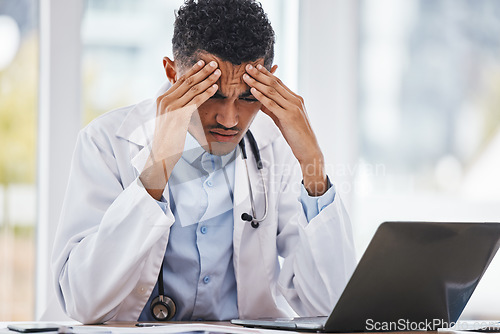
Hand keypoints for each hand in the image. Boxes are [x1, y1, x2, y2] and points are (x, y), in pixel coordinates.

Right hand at [140, 60, 219, 199]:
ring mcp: (171, 108)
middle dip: (202, 71)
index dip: (193, 70)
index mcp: (162, 98)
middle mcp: (165, 100)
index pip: (180, 80)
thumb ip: (177, 105)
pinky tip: (215, 88)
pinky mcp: (179, 116)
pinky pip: (195, 101)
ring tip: (218, 73)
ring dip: (207, 79)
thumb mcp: (170, 117)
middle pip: (187, 81)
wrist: (162, 154)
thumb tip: (187, 96)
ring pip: (193, 89)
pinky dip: (206, 93)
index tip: (204, 63)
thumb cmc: (169, 137)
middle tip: (214, 63)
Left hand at [243, 64, 327, 195]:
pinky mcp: (288, 117)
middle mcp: (295, 100)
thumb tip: (260, 103)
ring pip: (272, 92)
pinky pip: (272, 104)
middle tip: (248, 67)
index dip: (267, 74)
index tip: (257, 67)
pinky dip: (261, 96)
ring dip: (257, 83)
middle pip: (275, 84)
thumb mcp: (283, 120)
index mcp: (296, 99)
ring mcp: (292, 108)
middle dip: (260, 75)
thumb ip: (273, 110)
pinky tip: (253, 91)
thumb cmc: (296, 135)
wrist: (308, 149)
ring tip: (246, 77)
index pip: (279, 83)